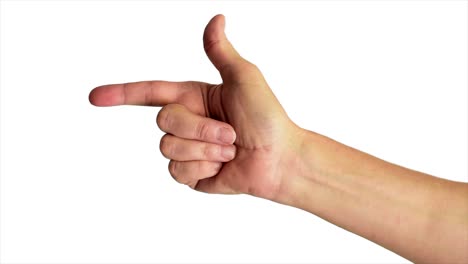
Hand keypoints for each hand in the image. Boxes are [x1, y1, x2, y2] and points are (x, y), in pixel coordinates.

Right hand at [89, 15, 304, 199]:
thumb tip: (216, 19)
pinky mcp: (190, 174)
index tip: (95, 97)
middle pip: (164, 121)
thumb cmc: (267, 118)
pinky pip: (178, 171)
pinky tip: (221, 166)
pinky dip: (204, 168)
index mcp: (193, 97)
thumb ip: (220, 52)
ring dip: (205, 149)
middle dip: (199, 128)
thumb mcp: (244, 78)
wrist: (278, 160)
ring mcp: (187, 149)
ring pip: (168, 148)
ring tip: (230, 149)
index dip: (121, 93)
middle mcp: (187, 122)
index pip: (149, 93)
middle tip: (230, 133)